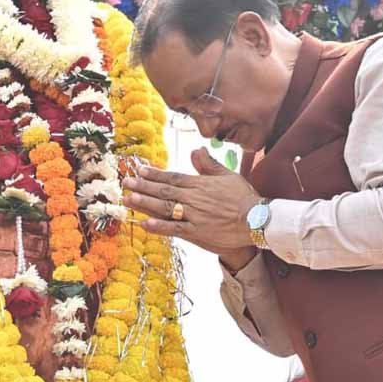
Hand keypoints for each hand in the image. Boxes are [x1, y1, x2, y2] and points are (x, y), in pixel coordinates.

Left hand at [123, 147, 260, 254]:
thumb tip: (195, 149)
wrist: (257, 219)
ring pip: (165, 208)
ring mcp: (194, 215)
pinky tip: (145, 223)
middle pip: (164, 190)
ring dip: (145, 203)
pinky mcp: (197, 232)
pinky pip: (174, 229)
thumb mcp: (227, 175)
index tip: (139, 170)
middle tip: (125, 182)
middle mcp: (193, 198)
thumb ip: (209, 164)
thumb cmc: (243, 197)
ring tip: (129, 198)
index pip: (172, 176)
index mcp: (199, 184)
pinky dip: (159, 226)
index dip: (154, 173)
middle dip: (143, 186)